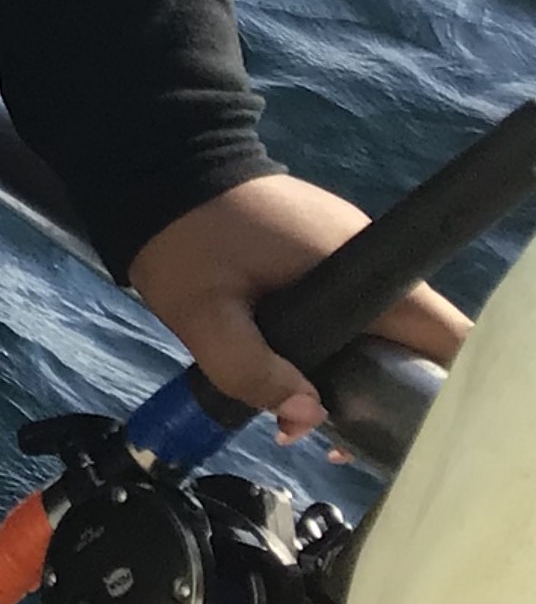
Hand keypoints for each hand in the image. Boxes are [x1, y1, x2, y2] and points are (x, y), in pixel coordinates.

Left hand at [128, 173, 471, 441]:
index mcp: (359, 268)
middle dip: (389, 396)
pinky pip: (350, 307)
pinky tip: (299, 376)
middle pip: (416, 342)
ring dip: (356, 374)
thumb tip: (309, 419)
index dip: (443, 388)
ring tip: (313, 419)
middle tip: (341, 439)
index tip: (404, 428)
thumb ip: (251, 370)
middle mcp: (368, 256)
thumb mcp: (203, 315)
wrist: (158, 163)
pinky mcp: (321, 247)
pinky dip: (336, 345)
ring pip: (380, 327)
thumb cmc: (183, 236)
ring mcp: (346, 248)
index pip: (445, 335)